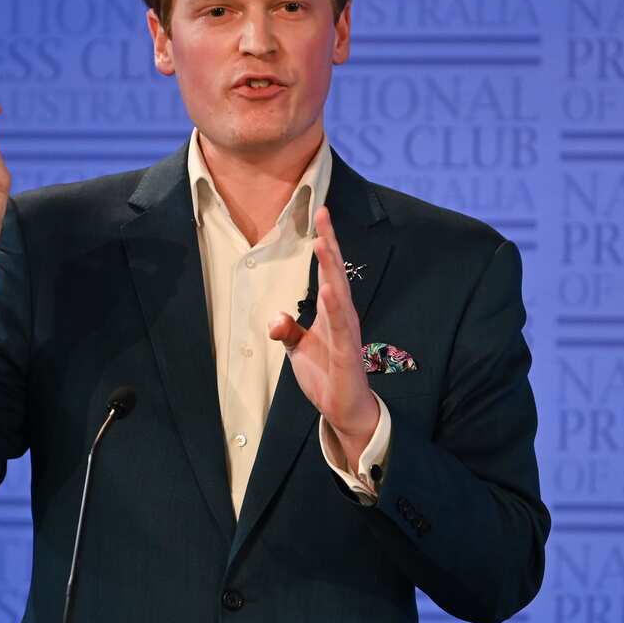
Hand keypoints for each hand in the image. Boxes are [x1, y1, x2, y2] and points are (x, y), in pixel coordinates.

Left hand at [268, 206, 378, 468]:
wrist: (344, 409)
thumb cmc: (326, 374)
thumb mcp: (298, 348)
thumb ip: (287, 329)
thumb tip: (276, 319)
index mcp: (332, 311)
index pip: (328, 270)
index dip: (325, 242)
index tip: (320, 213)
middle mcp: (343, 316)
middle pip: (336, 273)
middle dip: (330, 243)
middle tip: (323, 214)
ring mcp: (347, 334)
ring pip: (339, 294)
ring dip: (332, 269)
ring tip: (324, 243)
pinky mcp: (347, 354)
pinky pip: (341, 327)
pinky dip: (335, 308)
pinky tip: (329, 290)